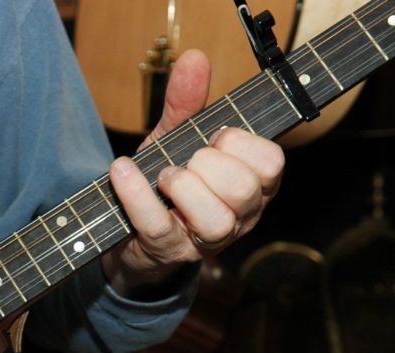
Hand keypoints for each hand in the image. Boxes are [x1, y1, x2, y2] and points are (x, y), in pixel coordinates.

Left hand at [102, 49, 284, 295]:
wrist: (128, 231)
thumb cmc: (165, 184)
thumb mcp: (176, 139)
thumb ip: (186, 103)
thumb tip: (194, 59)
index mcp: (254, 185)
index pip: (272, 163)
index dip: (240, 143)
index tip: (214, 137)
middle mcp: (239, 217)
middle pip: (244, 189)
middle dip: (209, 164)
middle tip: (185, 160)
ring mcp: (206, 241)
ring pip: (216, 219)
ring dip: (183, 187)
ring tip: (163, 176)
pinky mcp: (169, 252)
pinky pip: (158, 225)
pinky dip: (136, 193)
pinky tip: (122, 171)